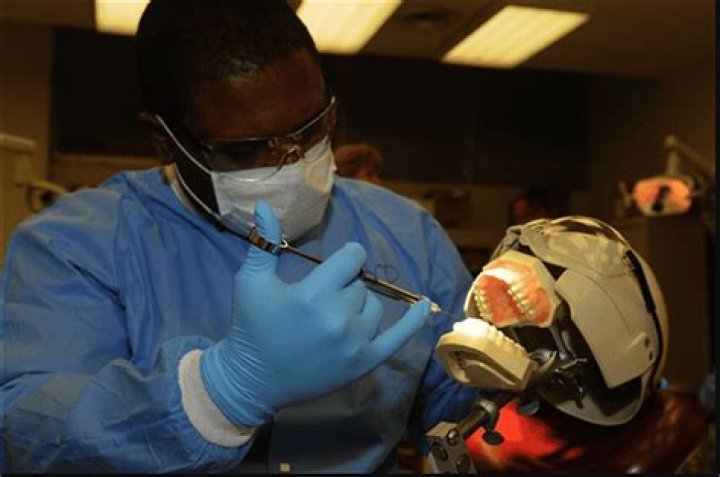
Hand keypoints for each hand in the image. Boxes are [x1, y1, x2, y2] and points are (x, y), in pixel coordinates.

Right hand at [200, 201, 430, 426]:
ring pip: (375, 306)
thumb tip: (264, 204)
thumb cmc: (250, 327)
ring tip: (332, 317)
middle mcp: (338, 319)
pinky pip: (398, 339)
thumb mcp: (250, 281)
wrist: (251, 380)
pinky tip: (423, 305)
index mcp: (313, 295)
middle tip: (319, 302)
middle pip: (360, 283)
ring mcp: (354, 344)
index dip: (344, 259)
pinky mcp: (363, 364)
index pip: (353, 258)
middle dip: (343, 285)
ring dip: (359, 305)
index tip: (332, 268)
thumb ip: (264, 241)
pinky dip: (413, 322)